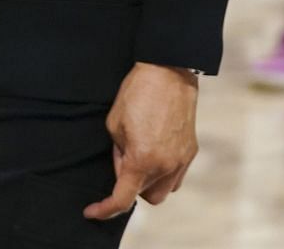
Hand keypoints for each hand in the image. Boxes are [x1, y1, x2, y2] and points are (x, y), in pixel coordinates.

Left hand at [85, 62, 198, 220]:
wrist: (168, 72)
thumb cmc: (137, 93)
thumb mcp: (114, 124)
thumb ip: (119, 154)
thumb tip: (124, 169)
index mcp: (142, 160)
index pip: (122, 199)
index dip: (105, 209)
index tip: (92, 211)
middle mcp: (166, 166)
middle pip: (146, 197)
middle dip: (131, 188)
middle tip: (122, 161)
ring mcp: (182, 160)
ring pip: (164, 190)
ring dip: (149, 182)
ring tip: (139, 155)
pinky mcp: (191, 151)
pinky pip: (176, 175)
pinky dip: (163, 171)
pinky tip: (154, 150)